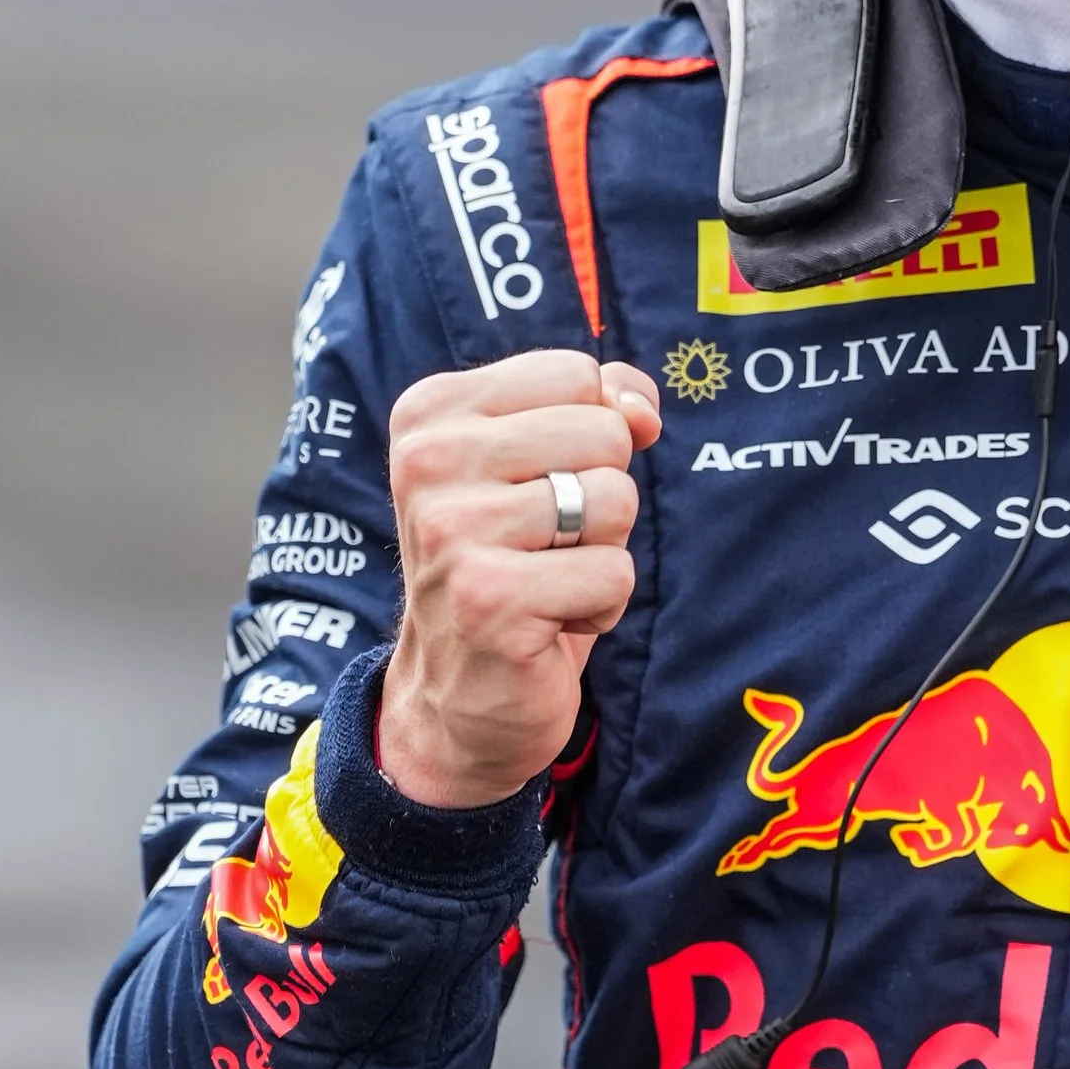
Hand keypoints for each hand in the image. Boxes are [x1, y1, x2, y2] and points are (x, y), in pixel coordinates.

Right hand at [376, 352, 660, 807]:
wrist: (455, 693)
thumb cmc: (511, 564)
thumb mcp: (543, 464)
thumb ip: (599, 407)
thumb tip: (641, 409)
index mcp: (432, 412)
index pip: (577, 375)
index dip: (593, 435)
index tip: (541, 485)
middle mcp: (429, 460)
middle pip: (604, 433)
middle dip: (603, 496)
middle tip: (548, 543)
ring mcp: (452, 530)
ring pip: (615, 501)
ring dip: (603, 553)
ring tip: (547, 581)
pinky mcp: (489, 598)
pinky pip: (614, 574)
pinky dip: (601, 606)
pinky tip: (548, 622)